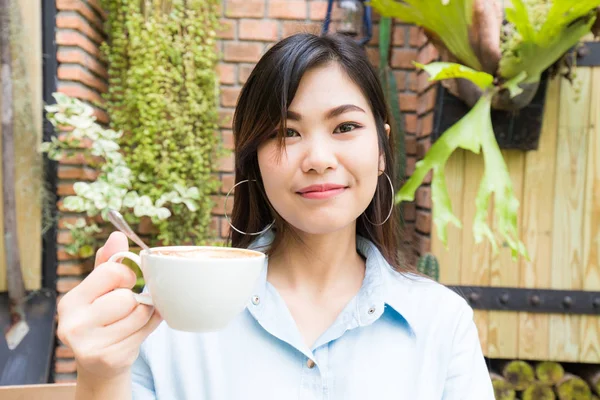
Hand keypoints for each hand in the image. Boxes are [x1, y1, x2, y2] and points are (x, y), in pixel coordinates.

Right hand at [57, 232, 161, 379]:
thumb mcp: (100, 289)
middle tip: (128, 307)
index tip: (126, 283)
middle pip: (126, 297)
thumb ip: (109, 262)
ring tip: (131, 320)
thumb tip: (117, 235)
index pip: (111, 272)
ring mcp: (89, 345)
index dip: (127, 275)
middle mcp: (73, 324)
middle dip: (135, 300)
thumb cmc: (102, 318)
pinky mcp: (110, 359)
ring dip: (144, 314)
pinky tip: (134, 333)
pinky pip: (144, 331)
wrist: (99, 366)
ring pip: (139, 314)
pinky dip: (148, 328)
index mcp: (70, 302)